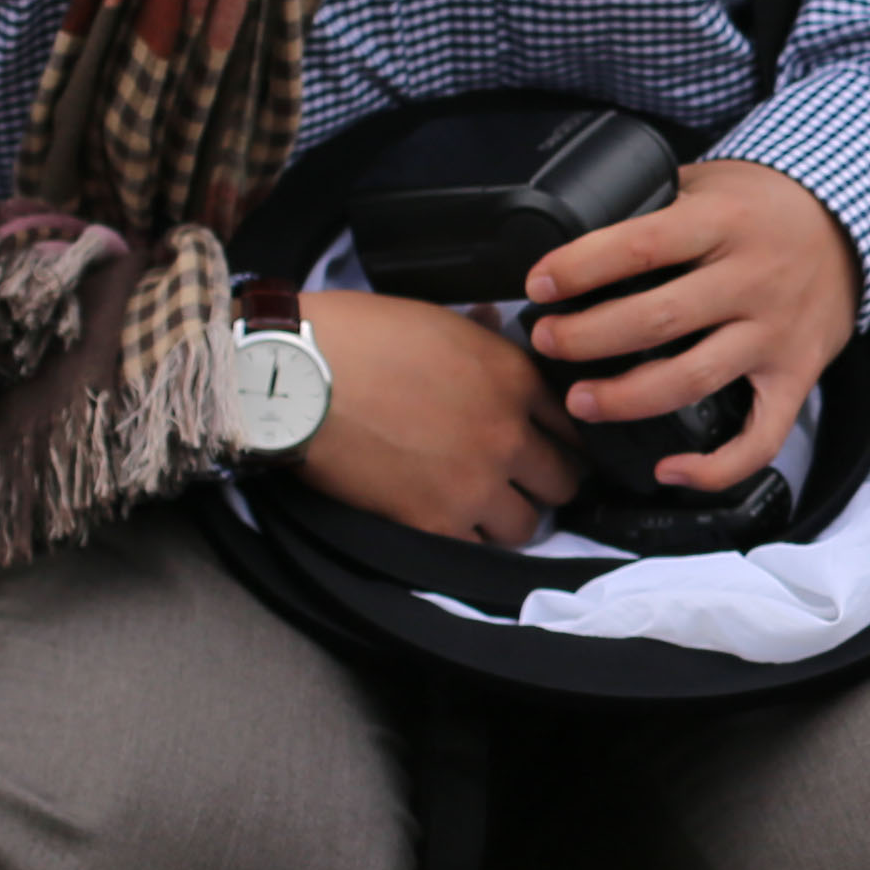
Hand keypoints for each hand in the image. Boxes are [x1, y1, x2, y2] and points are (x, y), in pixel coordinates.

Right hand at [294, 290, 589, 547]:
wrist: (296, 376)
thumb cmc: (359, 335)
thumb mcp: (439, 320)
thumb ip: (484, 339)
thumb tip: (496, 327)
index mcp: (515, 377)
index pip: (572, 424)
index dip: (561, 438)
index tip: (549, 446)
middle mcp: (508, 434)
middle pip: (563, 481)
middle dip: (545, 482)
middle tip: (522, 482)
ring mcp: (475, 484)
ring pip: (526, 525)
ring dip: (510, 516)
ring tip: (484, 507)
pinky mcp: (434, 522)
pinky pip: (476, 548)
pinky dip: (468, 538)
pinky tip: (450, 521)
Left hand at [522, 159, 861, 496]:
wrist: (853, 222)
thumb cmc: (764, 204)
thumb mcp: (710, 182)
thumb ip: (654, 208)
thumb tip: (573, 242)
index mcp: (725, 223)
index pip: (642, 247)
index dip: (581, 269)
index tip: (539, 286)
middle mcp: (754, 279)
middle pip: (659, 319)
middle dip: (586, 338)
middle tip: (546, 343)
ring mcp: (777, 332)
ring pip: (695, 379)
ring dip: (627, 398)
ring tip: (580, 400)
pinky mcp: (796, 375)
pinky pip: (761, 437)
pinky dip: (715, 466)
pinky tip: (669, 469)